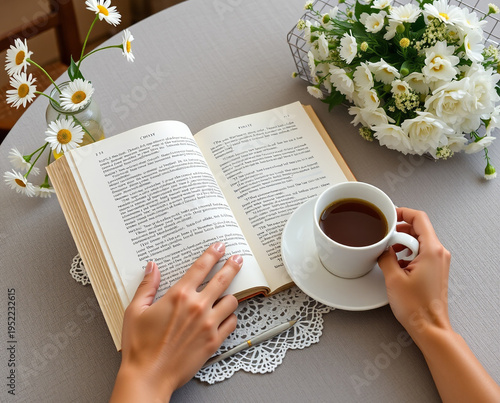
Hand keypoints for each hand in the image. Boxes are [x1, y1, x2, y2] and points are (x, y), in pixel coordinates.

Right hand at [110, 242, 242, 401]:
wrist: (148, 377)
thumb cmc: (140, 346)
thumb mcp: (135, 311)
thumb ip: (146, 286)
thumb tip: (152, 267)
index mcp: (178, 296)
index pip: (201, 267)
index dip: (212, 254)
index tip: (219, 246)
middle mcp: (197, 307)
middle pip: (223, 279)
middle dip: (232, 266)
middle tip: (238, 259)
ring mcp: (208, 324)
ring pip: (232, 301)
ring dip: (231, 294)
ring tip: (229, 292)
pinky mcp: (214, 341)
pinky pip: (232, 323)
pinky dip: (231, 317)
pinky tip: (226, 316)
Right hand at [378, 207, 451, 338]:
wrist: (429, 327)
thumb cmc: (416, 307)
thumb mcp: (393, 278)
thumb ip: (385, 256)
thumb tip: (382, 247)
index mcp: (432, 250)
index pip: (419, 218)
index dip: (402, 212)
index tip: (389, 214)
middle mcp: (439, 253)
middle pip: (418, 228)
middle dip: (399, 231)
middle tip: (384, 239)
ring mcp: (438, 262)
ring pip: (418, 241)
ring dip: (402, 243)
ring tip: (389, 254)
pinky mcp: (434, 270)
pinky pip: (420, 252)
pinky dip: (407, 254)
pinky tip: (396, 265)